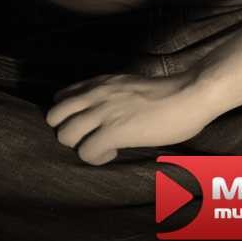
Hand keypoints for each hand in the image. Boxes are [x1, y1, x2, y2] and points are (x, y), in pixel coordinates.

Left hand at [45, 70, 209, 165]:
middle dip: (67, 132)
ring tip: (102, 146)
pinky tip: (114, 152)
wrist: (187, 95)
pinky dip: (95, 158)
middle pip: (54, 116)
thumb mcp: (128, 85)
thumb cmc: (167, 93)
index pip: (61, 97)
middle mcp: (95, 94)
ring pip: (64, 135)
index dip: (70, 115)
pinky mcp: (114, 131)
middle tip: (89, 138)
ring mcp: (102, 112)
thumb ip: (111, 94)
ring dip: (80, 146)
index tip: (88, 124)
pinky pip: (85, 152)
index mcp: (100, 82)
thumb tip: (105, 111)